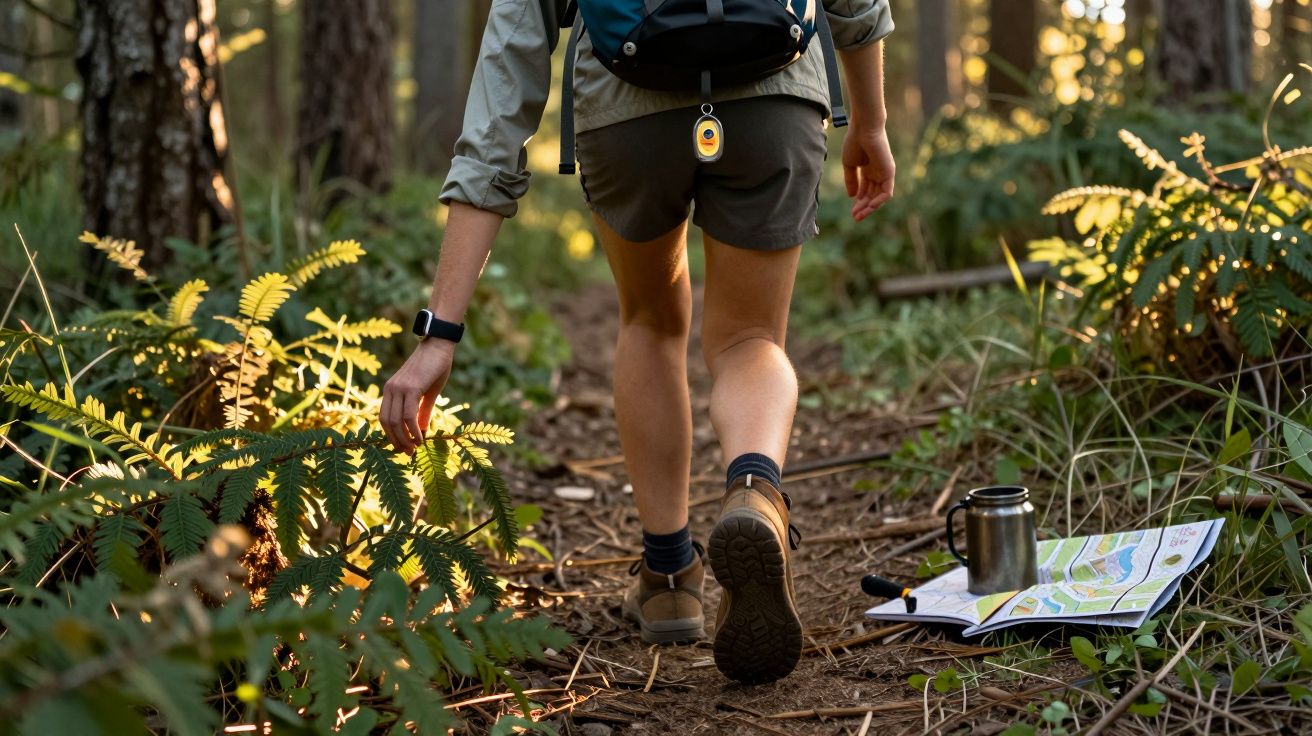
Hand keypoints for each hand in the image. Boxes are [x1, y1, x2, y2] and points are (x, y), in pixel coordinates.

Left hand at [380, 339, 454, 453]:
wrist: (438, 345)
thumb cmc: (435, 366)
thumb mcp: (428, 392)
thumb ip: (422, 410)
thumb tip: (421, 430)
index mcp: (391, 390)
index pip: (384, 418)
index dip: (392, 436)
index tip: (404, 448)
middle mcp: (391, 389)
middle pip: (387, 423)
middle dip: (397, 441)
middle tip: (409, 453)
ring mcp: (399, 388)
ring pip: (396, 422)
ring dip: (405, 439)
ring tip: (415, 449)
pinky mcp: (411, 388)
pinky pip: (408, 416)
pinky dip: (414, 431)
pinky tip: (421, 439)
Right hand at [841, 124, 895, 222]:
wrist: (863, 128)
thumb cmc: (855, 142)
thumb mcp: (849, 165)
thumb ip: (851, 180)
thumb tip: (852, 196)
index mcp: (868, 170)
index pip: (866, 191)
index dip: (859, 202)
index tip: (852, 212)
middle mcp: (878, 173)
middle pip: (872, 195)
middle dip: (864, 207)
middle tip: (855, 217)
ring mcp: (884, 173)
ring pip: (879, 197)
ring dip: (870, 207)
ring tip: (859, 215)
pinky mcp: (889, 172)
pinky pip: (886, 192)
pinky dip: (879, 201)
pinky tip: (869, 206)